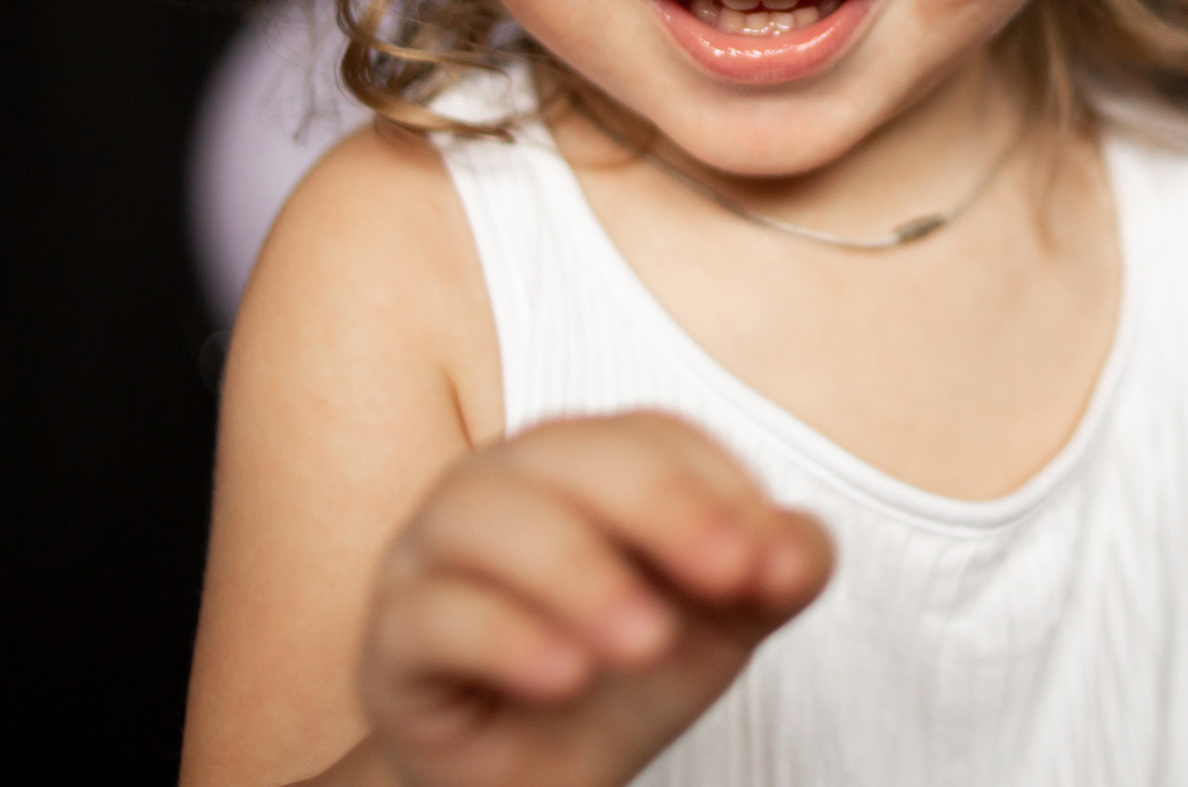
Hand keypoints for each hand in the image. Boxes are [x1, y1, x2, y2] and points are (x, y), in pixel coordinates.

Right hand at [358, 411, 832, 786]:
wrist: (529, 778)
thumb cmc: (619, 672)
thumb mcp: (720, 621)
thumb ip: (775, 572)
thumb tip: (796, 553)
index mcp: (583, 463)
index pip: (651, 436)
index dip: (717, 487)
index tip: (769, 566)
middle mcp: (500, 486)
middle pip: (568, 454)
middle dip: (660, 506)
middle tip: (728, 577)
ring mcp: (431, 556)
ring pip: (483, 517)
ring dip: (576, 570)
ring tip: (644, 639)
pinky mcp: (392, 640)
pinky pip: (431, 614)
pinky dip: (503, 636)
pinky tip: (565, 676)